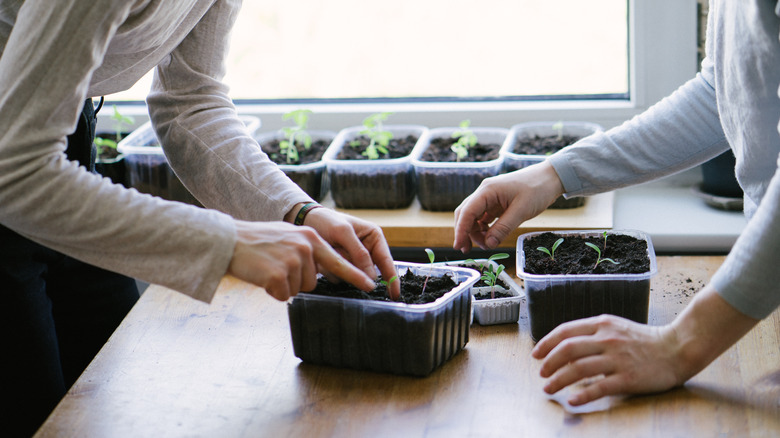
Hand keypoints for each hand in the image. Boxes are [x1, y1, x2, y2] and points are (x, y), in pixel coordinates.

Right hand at [228, 220, 375, 300]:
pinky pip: (283, 296)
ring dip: (283, 286)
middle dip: (295, 282)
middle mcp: (306, 247)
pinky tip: (262, 277)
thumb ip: (307, 251)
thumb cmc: (257, 243)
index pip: (338, 261)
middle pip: (312, 282)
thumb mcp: (289, 237)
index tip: (370, 285)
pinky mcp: (279, 274)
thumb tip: (317, 272)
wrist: (230, 241)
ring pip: (298, 290)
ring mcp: (293, 260)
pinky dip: (272, 292)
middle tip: (276, 267)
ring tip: (268, 269)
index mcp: (310, 238)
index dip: (355, 275)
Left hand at [302, 208, 400, 299]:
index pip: (386, 261)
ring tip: (329, 252)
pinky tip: (322, 261)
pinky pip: (340, 278)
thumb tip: (372, 277)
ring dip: (340, 270)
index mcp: (374, 238)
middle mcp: (367, 251)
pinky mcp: (341, 267)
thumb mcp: (343, 232)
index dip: (392, 279)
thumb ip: (359, 253)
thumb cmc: (326, 220)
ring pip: (354, 277)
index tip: (395, 295)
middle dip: (355, 271)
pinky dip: (330, 272)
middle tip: (341, 258)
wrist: (305, 220)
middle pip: (369, 273)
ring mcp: (354, 261)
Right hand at [453, 161, 564, 252]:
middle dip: (464, 232)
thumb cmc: (538, 189)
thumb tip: (488, 244)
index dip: (460, 231)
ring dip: (475, 231)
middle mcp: (485, 192)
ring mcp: (490, 197)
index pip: (466, 212)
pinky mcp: (497, 202)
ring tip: (485, 244)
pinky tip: (489, 236)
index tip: (458, 247)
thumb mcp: (521, 211)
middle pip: (466, 214)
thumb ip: (503, 228)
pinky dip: (484, 228)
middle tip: (467, 250)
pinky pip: (484, 216)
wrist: (551, 177)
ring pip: (473, 216)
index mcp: (487, 191)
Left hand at [531, 286, 759, 405]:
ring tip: (549, 388)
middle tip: (541, 374)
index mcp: (602, 324)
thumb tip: (565, 348)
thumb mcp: (616, 327)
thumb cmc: (644, 340)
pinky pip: (599, 387)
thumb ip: (593, 334)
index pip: (566, 331)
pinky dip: (582, 394)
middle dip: (549, 362)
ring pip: (578, 368)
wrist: (677, 349)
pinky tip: (572, 400)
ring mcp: (617, 358)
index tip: (536, 354)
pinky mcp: (628, 377)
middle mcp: (607, 339)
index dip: (547, 343)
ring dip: (558, 379)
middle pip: (567, 349)